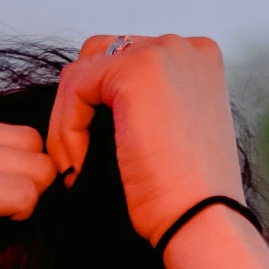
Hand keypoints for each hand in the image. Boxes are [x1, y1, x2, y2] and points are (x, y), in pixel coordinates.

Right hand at [0, 113, 56, 268]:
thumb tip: (25, 186)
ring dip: (28, 203)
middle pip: (28, 141)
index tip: (3, 212)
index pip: (9, 132)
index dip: (19, 173)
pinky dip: (21, 218)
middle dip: (32, 183)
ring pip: (35, 164)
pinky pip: (24, 193)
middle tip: (7, 226)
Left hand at [47, 35, 245, 248]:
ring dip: (68, 120)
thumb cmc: (185, 198)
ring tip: (74, 166)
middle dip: (79, 106)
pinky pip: (75, 88)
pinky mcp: (136, 69)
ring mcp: (162, 52)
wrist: (202, 221)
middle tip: (75, 159)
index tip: (89, 155)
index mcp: (198, 61)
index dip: (96, 106)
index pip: (125, 60)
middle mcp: (183, 47)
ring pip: (82, 72)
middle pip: (100, 57)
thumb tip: (87, 106)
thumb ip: (140, 107)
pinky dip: (66, 128)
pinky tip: (78, 166)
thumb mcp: (167, 137)